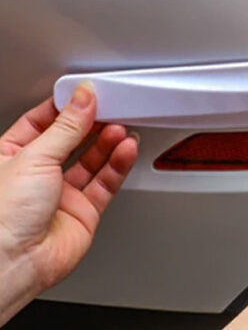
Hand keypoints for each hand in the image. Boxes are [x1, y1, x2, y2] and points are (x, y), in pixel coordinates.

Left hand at [0, 83, 137, 296]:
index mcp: (10, 156)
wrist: (14, 262)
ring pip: (92, 161)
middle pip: (71, 141)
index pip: (42, 122)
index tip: (86, 94)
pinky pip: (105, 183)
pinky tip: (126, 149)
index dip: (66, 108)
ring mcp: (61, 195)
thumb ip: (66, 127)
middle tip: (111, 108)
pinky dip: (118, 165)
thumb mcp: (34, 156)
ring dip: (109, 143)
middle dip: (92, 124)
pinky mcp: (84, 212)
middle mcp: (36, 176)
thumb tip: (82, 99)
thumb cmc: (1, 217)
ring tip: (121, 128)